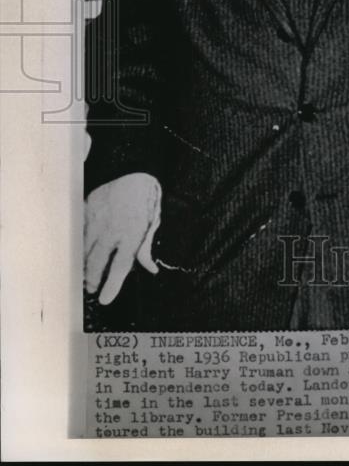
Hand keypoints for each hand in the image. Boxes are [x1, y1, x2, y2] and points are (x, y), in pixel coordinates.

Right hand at [84, 173, 161, 304]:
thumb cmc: (146, 198)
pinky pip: (77, 234)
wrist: (133, 168)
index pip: (119, 266)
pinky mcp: (86, 210)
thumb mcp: (153, 222)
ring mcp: (96, 219)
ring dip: (82, 266)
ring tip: (84, 275)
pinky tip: (78, 254)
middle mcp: (112, 229)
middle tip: (92, 288)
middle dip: (92, 280)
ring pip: (82, 251)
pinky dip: (77, 246)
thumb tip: (150, 269)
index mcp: (132, 233)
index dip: (112, 285)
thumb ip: (146, 248)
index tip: (104, 299)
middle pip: (95, 263)